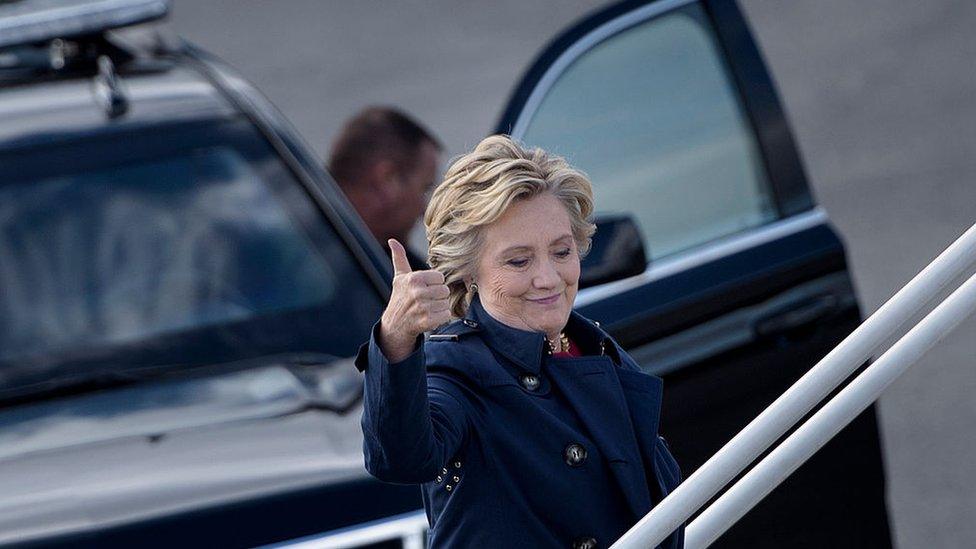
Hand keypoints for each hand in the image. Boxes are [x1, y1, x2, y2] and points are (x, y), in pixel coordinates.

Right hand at [378, 239, 450, 361]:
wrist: (395, 325)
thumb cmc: (400, 298)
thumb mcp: (399, 277)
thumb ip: (399, 258)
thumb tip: (392, 241)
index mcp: (414, 279)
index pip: (440, 277)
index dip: (434, 284)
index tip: (425, 289)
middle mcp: (417, 292)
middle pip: (445, 290)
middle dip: (438, 296)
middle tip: (426, 300)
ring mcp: (422, 308)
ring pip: (446, 303)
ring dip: (439, 307)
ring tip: (427, 309)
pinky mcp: (427, 321)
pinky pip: (446, 315)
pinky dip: (441, 318)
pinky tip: (430, 317)